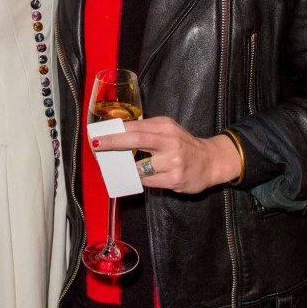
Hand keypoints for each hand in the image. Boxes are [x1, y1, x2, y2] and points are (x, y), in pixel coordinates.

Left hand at [90, 116, 241, 194]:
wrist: (210, 161)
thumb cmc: (184, 144)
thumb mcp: (168, 130)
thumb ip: (147, 130)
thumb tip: (117, 133)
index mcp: (165, 126)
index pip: (135, 126)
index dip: (114, 131)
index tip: (97, 135)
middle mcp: (170, 142)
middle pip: (136, 139)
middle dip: (112, 142)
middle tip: (96, 145)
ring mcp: (173, 162)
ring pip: (139, 166)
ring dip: (126, 168)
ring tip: (118, 167)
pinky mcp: (174, 179)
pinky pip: (148, 181)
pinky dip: (140, 179)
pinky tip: (140, 176)